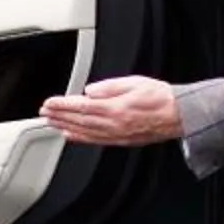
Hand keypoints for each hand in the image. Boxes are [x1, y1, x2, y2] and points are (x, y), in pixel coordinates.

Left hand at [39, 76, 183, 146]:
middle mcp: (114, 124)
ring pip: (84, 132)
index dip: (62, 105)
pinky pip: (95, 141)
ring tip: (51, 123)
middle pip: (79, 121)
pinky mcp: (121, 140)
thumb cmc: (161, 97)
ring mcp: (117, 134)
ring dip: (65, 127)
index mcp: (116, 108)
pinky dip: (80, 139)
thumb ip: (109, 86)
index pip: (81, 106)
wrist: (180, 115)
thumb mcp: (134, 82)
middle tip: (43, 113)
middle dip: (59, 116)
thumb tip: (89, 90)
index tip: (49, 103)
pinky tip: (71, 136)